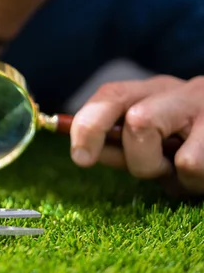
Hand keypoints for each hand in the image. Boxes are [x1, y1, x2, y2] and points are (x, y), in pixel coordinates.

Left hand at [69, 75, 203, 194]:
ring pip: (170, 145)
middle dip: (132, 155)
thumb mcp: (154, 144)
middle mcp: (183, 91)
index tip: (81, 158)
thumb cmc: (196, 146)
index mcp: (155, 90)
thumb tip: (83, 154)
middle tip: (148, 171)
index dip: (87, 125)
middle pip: (135, 118)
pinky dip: (194, 181)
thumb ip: (120, 147)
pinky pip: (192, 165)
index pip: (111, 95)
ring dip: (167, 171)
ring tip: (186, 171)